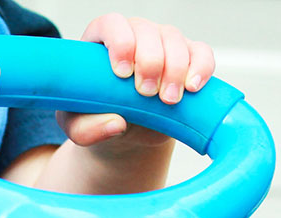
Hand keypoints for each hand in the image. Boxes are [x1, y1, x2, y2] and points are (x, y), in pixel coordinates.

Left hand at [58, 14, 215, 157]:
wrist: (126, 130)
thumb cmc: (97, 118)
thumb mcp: (79, 128)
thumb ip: (87, 129)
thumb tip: (116, 124)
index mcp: (102, 40)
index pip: (112, 24)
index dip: (120, 42)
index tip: (122, 73)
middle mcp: (134, 34)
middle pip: (147, 31)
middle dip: (150, 61)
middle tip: (146, 92)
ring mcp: (163, 43)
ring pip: (174, 40)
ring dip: (174, 69)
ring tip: (167, 100)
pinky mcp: (187, 58)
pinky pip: (201, 52)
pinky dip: (201, 67)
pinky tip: (193, 87)